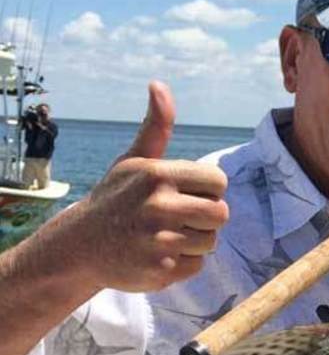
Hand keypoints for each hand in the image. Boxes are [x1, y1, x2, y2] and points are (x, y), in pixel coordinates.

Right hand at [64, 81, 228, 292]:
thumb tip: (159, 85)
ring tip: (165, 236)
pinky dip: (183, 263)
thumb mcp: (134, 160)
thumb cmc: (116, 198)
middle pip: (222, 214)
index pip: (218, 182)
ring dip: (195, 241)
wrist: (80, 247)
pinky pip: (197, 265)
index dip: (207, 189)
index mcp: (158, 176)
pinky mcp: (161, 270)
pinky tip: (158, 254)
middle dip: (205, 217)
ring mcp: (159, 240)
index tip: (185, 193)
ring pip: (211, 241)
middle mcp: (159, 206)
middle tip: (178, 218)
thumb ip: (156, 127)